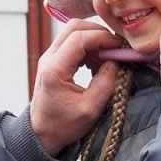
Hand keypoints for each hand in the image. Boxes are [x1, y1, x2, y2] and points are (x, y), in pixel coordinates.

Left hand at [31, 20, 122, 156]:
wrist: (41, 134)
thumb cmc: (63, 125)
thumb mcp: (90, 109)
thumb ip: (105, 83)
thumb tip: (116, 61)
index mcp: (55, 69)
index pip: (80, 37)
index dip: (102, 37)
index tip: (119, 47)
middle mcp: (49, 58)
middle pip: (74, 27)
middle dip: (98, 33)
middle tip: (114, 48)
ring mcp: (49, 57)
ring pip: (73, 32)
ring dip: (93, 40)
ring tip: (107, 59)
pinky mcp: (53, 60)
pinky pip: (71, 42)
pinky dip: (87, 47)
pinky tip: (96, 64)